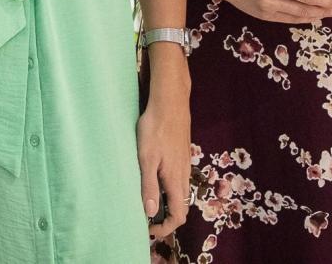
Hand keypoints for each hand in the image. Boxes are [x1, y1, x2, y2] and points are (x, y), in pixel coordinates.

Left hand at [136, 68, 190, 239]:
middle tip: (148, 218)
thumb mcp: (146, 158)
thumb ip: (148, 185)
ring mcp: (185, 164)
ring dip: (168, 203)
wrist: (170, 103)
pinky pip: (180, 180)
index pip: (179, 215)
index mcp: (175, 179)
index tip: (150, 228)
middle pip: (182, 207)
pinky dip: (170, 189)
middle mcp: (184, 175)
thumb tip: (149, 212)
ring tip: (149, 201)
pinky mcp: (182, 155)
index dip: (166, 227)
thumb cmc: (155, 128)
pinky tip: (156, 180)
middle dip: (168, 218)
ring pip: (181, 193)